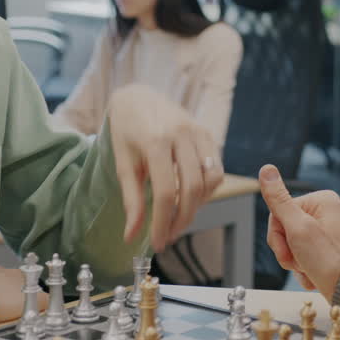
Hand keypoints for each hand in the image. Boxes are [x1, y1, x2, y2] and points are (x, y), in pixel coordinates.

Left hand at [107, 84, 223, 249]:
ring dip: (197, 206)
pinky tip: (190, 197)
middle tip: (168, 235)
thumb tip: (131, 236)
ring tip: (179, 217)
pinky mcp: (207, 133)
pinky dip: (206, 189)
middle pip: (191, 190)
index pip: (166, 193)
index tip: (157, 242)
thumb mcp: (123, 164)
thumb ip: (131, 200)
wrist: (138, 97)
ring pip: (209, 181)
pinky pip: (216, 170)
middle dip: (181, 219)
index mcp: (155, 141)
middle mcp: (181, 134)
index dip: (163, 223)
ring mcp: (198, 132)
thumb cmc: (126, 131)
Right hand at [260, 164, 339, 299]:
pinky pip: (301, 256)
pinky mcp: (324, 249)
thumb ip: (279, 200)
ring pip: (290, 245)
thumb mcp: (298, 228)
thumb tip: (267, 170)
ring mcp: (325, 232)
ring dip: (294, 263)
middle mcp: (324, 213)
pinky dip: (303, 269)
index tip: (290, 249)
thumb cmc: (328, 260)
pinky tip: (313, 275)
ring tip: (309, 270)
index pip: (279, 212)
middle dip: (287, 251)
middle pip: (284, 229)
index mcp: (321, 200)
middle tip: (299, 261)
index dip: (277, 235)